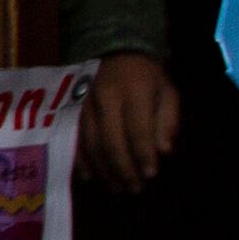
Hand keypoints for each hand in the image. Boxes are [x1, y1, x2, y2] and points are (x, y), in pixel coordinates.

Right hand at [80, 51, 182, 193]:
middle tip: (134, 189)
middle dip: (124, 169)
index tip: (151, 175)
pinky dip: (81, 162)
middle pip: (112, 141)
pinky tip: (90, 177)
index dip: (144, 155)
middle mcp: (105, 97)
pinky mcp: (70, 111)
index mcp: (134, 90)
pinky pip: (73, 140)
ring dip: (104, 170)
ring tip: (117, 188)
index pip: (138, 129)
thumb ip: (168, 120)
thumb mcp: (167, 91)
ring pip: (91, 144)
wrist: (113, 50)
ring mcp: (83, 104)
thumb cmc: (146, 77)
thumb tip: (164, 151)